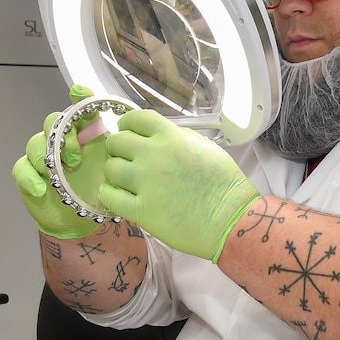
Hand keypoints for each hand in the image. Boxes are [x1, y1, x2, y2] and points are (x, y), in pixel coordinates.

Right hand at [12, 85, 105, 238]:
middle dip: (63, 135)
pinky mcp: (28, 174)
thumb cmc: (96, 194)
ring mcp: (42, 157)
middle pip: (53, 122)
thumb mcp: (114, 175)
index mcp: (84, 136)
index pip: (80, 110)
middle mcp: (61, 142)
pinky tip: (42, 188)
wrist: (78, 221)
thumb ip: (119, 156)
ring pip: (35, 142)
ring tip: (59, 175)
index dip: (79, 98)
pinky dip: (30, 177)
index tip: (80, 93)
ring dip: (46, 156)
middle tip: (76, 157)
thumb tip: (127, 139)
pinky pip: (22, 168)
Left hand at [100, 109, 259, 261]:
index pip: (136, 119)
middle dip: (118, 147)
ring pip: (110, 168)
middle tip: (124, 157)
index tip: (127, 130)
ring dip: (114, 171)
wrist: (231, 220)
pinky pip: (109, 196)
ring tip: (123, 179)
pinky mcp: (140, 210)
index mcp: (171, 137)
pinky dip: (109, 193)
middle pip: (117, 141)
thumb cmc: (225, 185)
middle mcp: (153, 156)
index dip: (127, 123)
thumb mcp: (206, 147)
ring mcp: (144, 183)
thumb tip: (159, 137)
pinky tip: (116, 194)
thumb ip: (179, 137)